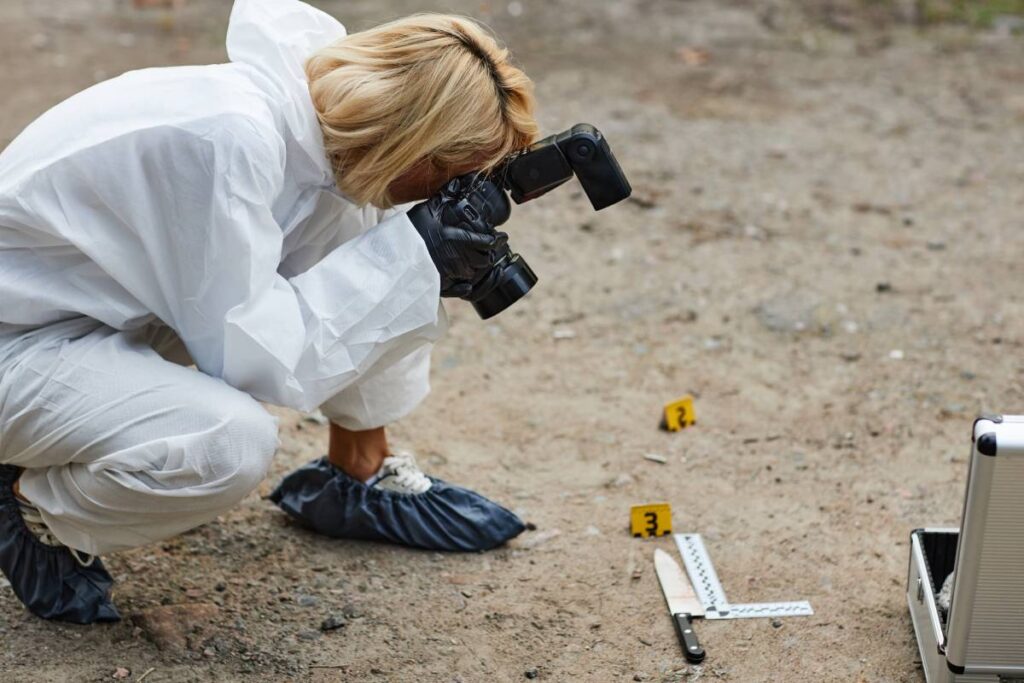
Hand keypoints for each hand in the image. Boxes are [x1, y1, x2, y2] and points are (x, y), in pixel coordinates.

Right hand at [408, 174, 511, 297]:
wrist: (391, 258)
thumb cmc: (409, 232)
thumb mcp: (427, 209)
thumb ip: (445, 196)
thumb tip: (461, 180)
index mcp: (457, 240)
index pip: (487, 242)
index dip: (497, 240)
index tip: (502, 237)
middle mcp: (458, 259)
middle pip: (484, 260)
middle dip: (490, 254)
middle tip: (492, 249)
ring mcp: (451, 275)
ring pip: (475, 275)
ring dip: (481, 270)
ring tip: (481, 264)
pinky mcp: (441, 288)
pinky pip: (462, 292)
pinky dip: (468, 288)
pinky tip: (468, 285)